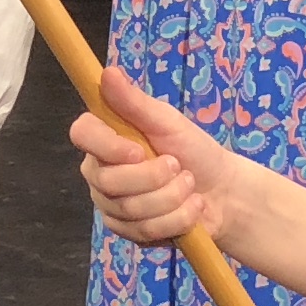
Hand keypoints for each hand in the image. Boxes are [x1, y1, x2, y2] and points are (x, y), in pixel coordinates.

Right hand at [69, 63, 247, 251]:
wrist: (223, 192)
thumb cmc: (194, 150)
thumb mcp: (168, 121)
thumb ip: (135, 102)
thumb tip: (107, 73)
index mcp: (105, 139)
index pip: (82, 134)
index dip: (107, 146)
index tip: (138, 151)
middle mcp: (100, 173)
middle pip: (108, 180)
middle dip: (154, 177)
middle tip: (178, 166)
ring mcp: (112, 206)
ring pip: (130, 208)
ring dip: (172, 197)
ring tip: (189, 186)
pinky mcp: (128, 232)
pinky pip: (145, 231)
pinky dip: (177, 219)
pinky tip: (190, 209)